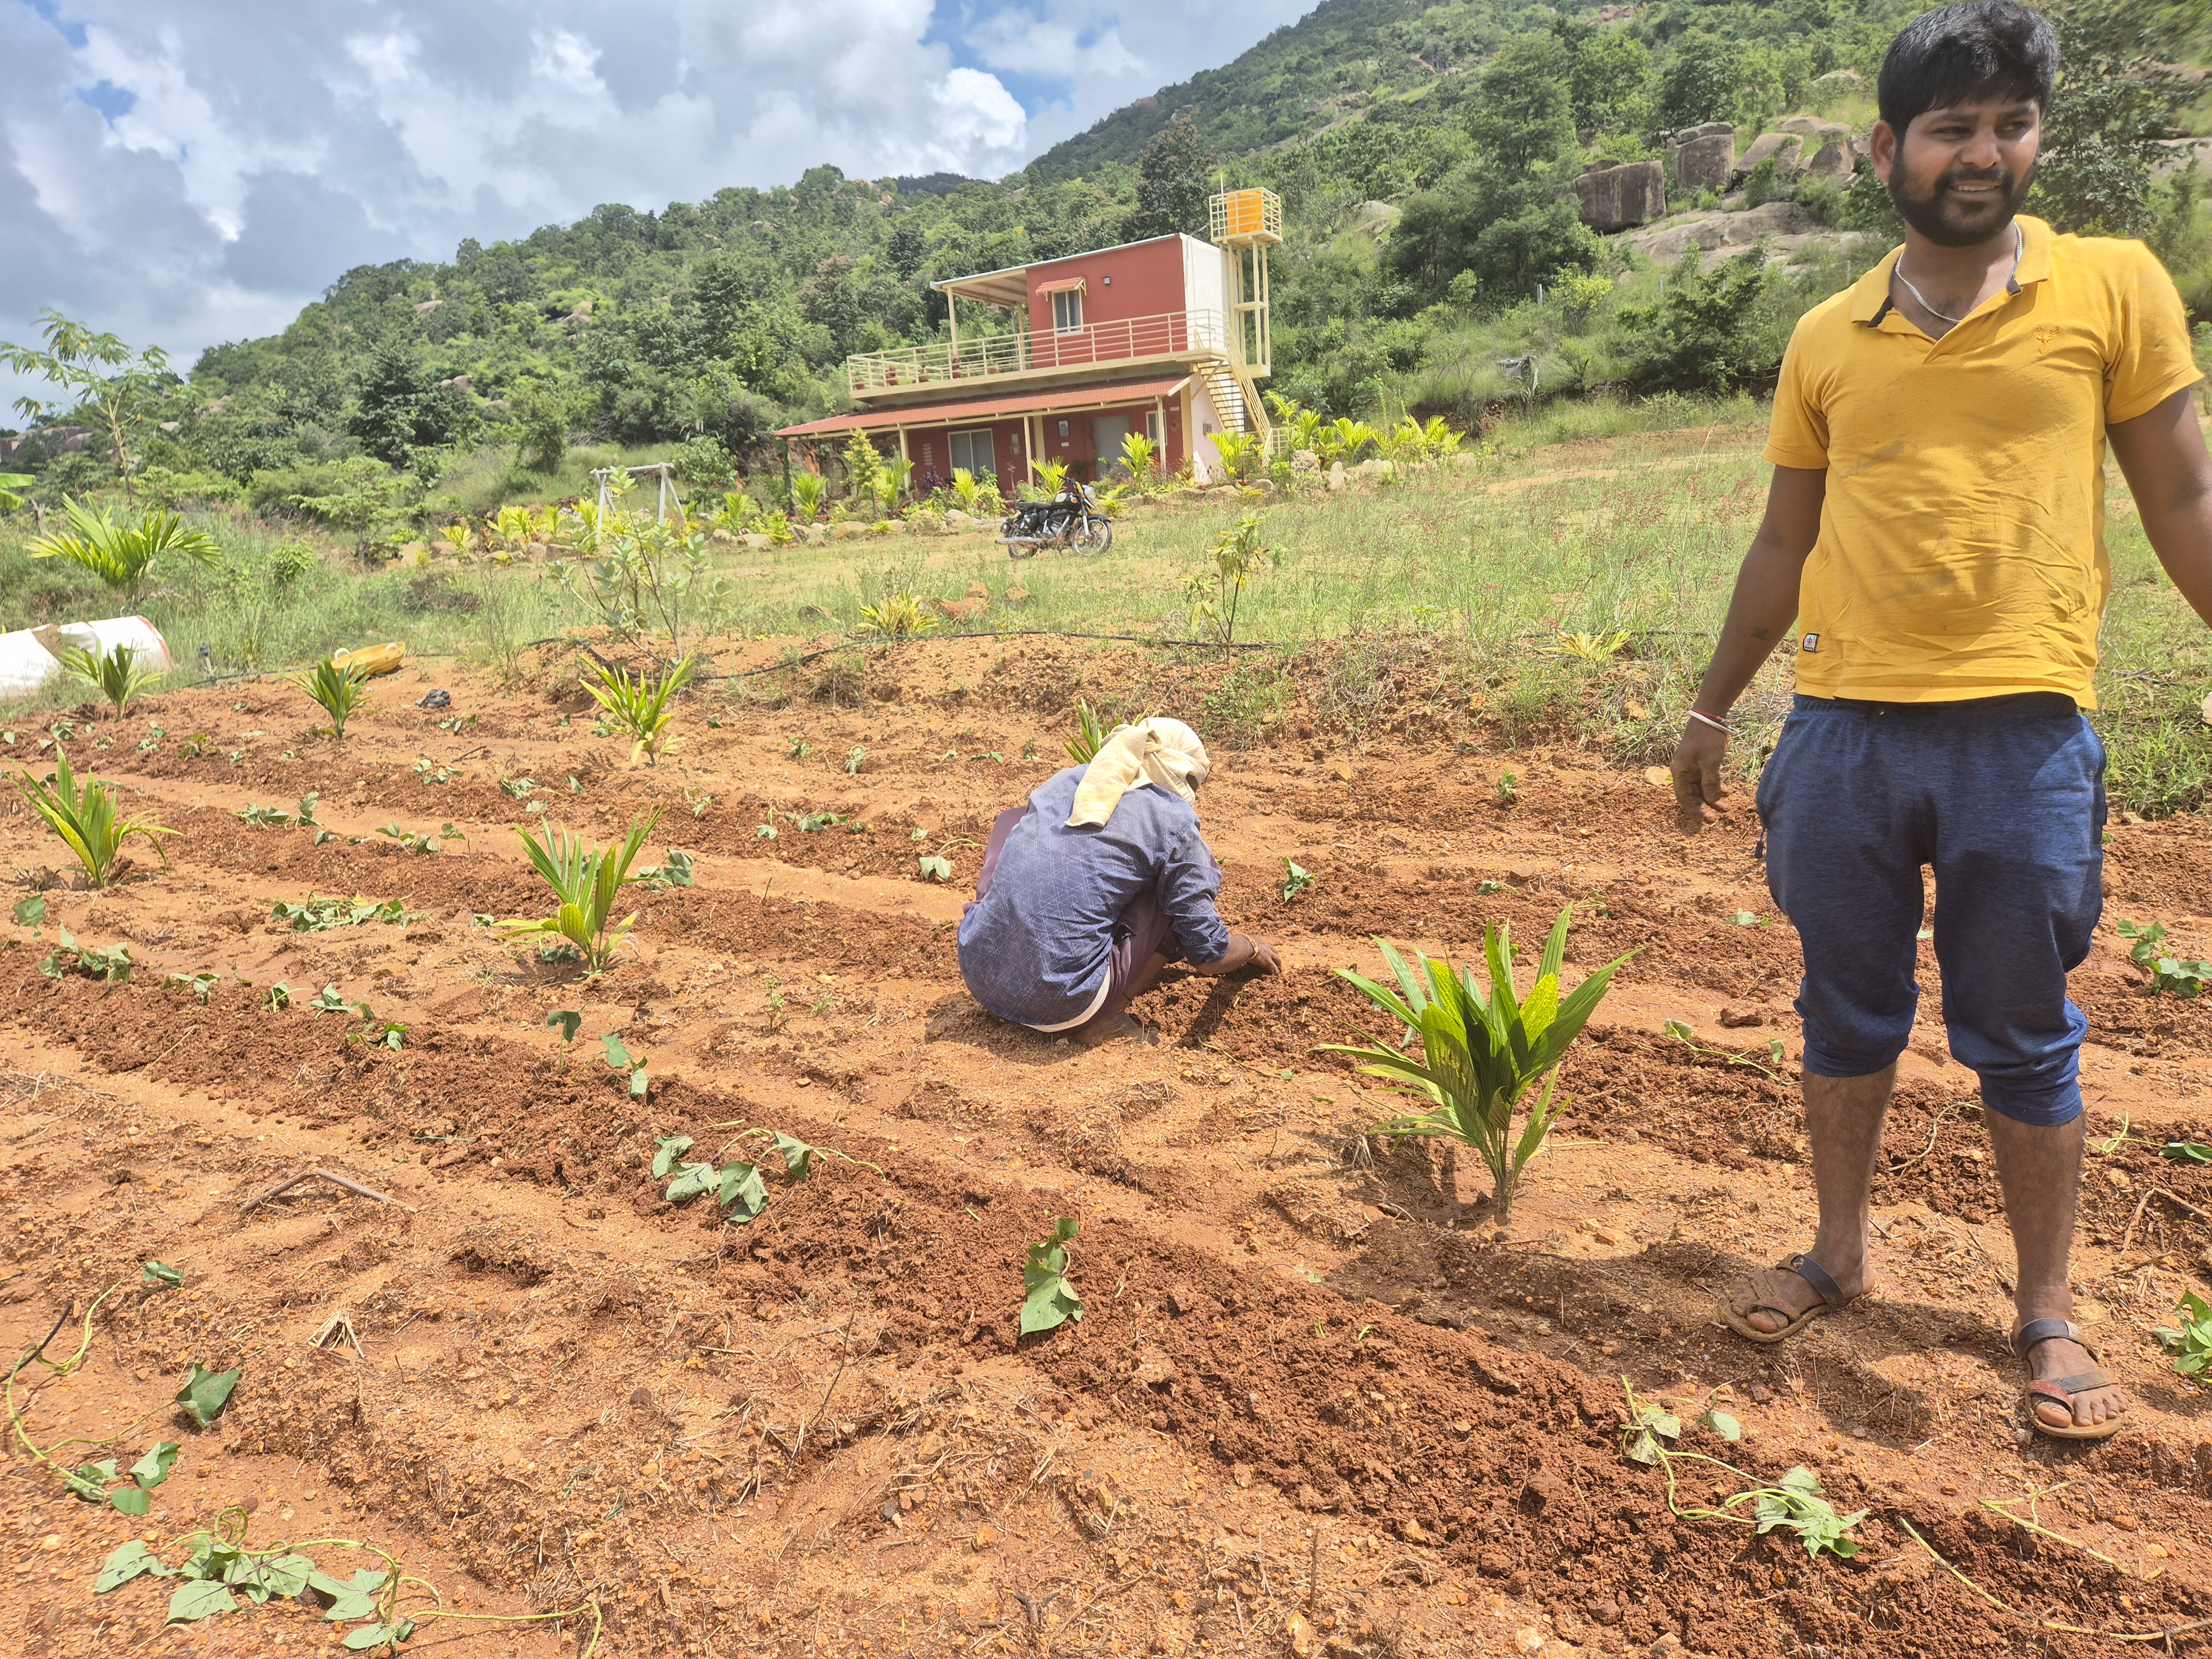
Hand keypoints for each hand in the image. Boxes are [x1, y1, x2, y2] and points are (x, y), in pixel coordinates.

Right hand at [1243, 934, 1281, 975]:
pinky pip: (1273, 967)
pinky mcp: (1268, 961)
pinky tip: (1276, 973)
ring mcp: (1268, 954)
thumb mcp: (1247, 939)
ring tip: (1279, 967)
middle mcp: (1267, 947)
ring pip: (1277, 959)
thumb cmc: (1244, 942)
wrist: (1246, 945)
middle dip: (1276, 956)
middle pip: (1275, 951)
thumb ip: (1247, 941)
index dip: (1269, 949)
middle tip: (1277, 959)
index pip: (1267, 946)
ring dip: (1278, 963)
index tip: (1269, 952)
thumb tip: (1241, 940)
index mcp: (1261, 942)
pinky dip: (1275, 970)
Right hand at [1670, 718, 1727, 833]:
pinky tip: (1726, 791)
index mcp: (1680, 772)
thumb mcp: (1709, 762)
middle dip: (1704, 807)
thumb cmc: (1706, 739)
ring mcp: (1692, 767)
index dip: (1693, 810)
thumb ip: (1710, 783)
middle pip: (1692, 795)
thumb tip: (1711, 801)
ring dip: (1712, 798)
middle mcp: (1684, 772)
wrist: (1709, 717)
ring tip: (1726, 807)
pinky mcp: (1701, 763)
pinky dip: (1716, 787)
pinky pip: (1707, 780)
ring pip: (1701, 789)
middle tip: (1716, 819)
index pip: (1683, 797)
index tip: (1704, 821)